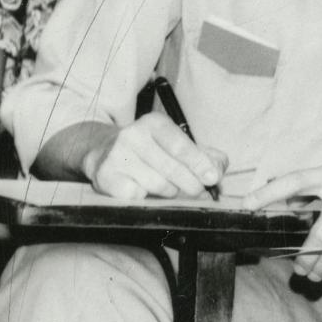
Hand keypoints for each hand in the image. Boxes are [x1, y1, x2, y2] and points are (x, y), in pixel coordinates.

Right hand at [83, 113, 225, 200]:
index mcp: (154, 123)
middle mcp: (133, 136)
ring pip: (158, 185)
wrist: (104, 153)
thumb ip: (207, 156)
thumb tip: (217, 171)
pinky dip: (146, 198)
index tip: (212, 178)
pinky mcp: (106, 176)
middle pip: (172, 169)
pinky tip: (143, 189)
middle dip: (191, 184)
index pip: (181, 146)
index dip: (199, 164)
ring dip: (171, 193)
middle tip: (197, 191)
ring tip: (168, 187)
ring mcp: (117, 156)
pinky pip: (138, 196)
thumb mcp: (179, 145)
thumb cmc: (153, 151)